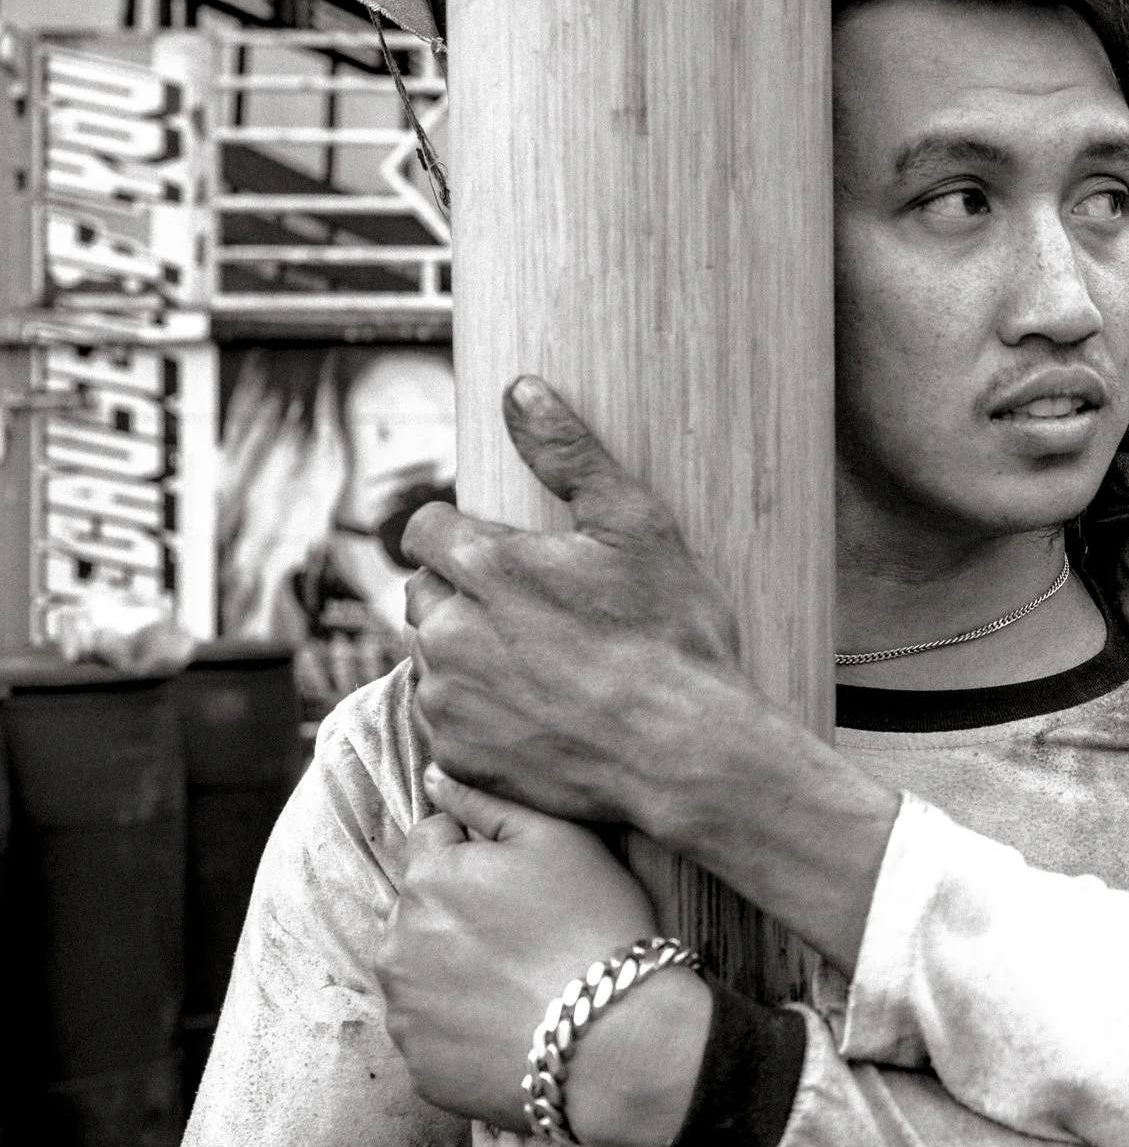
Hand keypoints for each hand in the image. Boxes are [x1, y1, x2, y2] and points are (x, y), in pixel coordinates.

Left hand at [379, 766, 710, 1146]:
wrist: (616, 1042)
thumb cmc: (596, 928)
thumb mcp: (560, 840)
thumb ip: (487, 800)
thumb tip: (434, 776)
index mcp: (428, 876)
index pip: (434, 841)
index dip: (483, 855)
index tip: (525, 883)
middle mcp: (396, 940)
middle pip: (421, 908)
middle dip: (459, 912)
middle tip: (528, 935)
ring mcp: (403, 1008)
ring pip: (419, 969)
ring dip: (452, 968)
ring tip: (520, 983)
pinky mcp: (417, 1063)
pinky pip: (432, 1030)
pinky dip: (460, 1025)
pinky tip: (510, 1023)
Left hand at [401, 375, 755, 832]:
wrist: (685, 754)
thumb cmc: (672, 638)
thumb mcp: (637, 528)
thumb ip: (570, 455)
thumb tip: (521, 390)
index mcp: (484, 564)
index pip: (425, 529)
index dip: (464, 538)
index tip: (507, 558)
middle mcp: (448, 631)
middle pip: (424, 596)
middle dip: (463, 598)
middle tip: (534, 617)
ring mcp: (449, 699)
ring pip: (432, 661)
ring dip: (468, 658)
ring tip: (541, 670)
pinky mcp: (460, 756)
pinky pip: (449, 724)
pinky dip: (480, 718)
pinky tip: (539, 717)